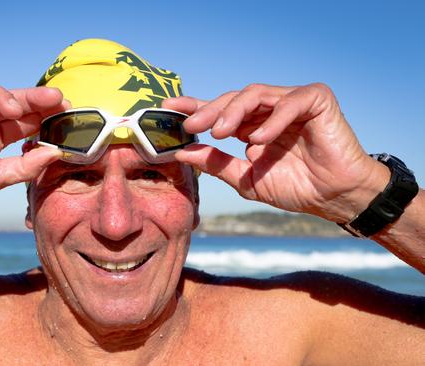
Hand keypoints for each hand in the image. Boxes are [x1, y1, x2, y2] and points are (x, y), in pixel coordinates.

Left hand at [163, 83, 389, 221]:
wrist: (334, 198)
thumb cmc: (296, 187)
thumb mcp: (247, 179)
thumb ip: (217, 164)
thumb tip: (183, 152)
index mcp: (251, 126)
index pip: (219, 110)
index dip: (195, 106)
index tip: (169, 108)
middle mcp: (268, 110)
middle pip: (232, 99)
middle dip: (209, 111)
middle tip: (190, 125)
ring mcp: (292, 101)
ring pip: (255, 94)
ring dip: (234, 111)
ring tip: (219, 132)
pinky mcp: (316, 99)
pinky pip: (289, 102)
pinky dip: (272, 120)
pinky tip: (259, 140)